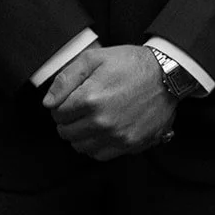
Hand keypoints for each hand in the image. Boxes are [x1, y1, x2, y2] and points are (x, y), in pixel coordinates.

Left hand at [43, 44, 173, 159]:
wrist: (166, 76)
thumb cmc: (129, 63)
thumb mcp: (93, 58)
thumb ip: (66, 79)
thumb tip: (48, 102)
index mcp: (90, 99)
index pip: (57, 113)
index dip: (59, 106)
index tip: (68, 100)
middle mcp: (102, 122)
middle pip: (66, 132)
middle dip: (66, 121)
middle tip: (76, 110)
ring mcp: (117, 136)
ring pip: (81, 147)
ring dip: (79, 135)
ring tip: (87, 121)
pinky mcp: (131, 145)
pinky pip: (101, 155)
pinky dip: (95, 146)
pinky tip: (100, 132)